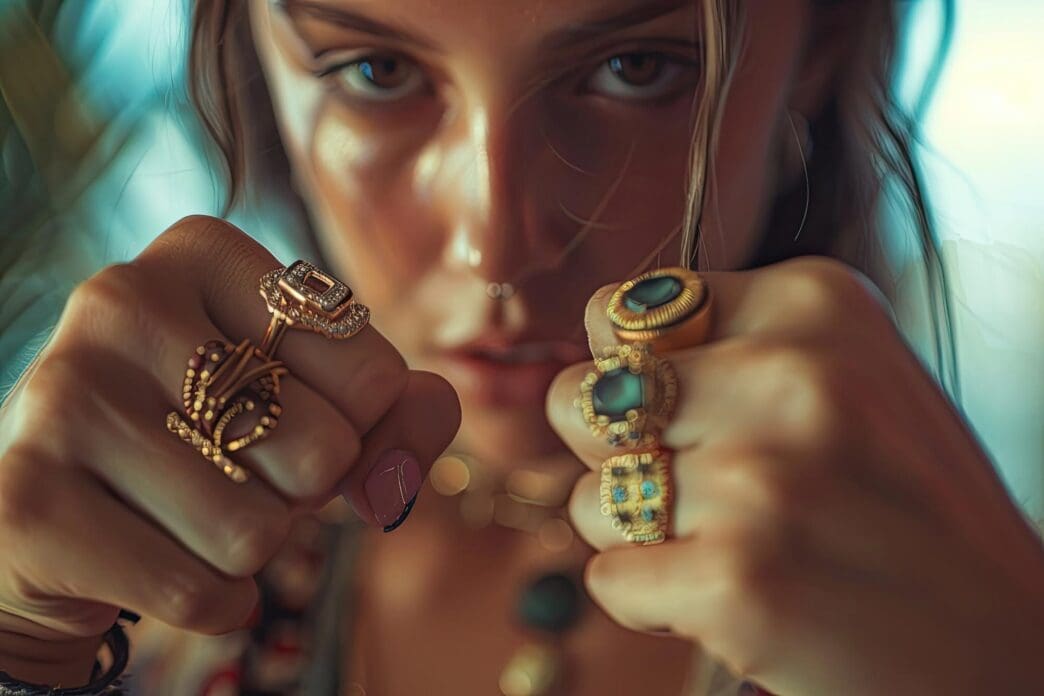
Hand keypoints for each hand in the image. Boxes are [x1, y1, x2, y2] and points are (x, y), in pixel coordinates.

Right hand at [0, 216, 459, 684]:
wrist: (68, 514)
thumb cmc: (211, 439)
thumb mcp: (318, 405)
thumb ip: (401, 409)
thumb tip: (420, 430)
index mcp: (203, 252)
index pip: (376, 375)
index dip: (362, 430)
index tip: (299, 419)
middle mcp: (120, 298)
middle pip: (321, 450)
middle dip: (301, 491)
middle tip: (235, 470)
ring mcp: (63, 395)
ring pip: (258, 530)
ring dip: (252, 548)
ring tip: (189, 511)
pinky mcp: (28, 501)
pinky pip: (198, 590)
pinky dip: (213, 601)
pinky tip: (163, 562)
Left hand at [548, 257, 1043, 694]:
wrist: (1005, 645)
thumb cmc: (898, 507)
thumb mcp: (840, 376)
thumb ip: (719, 350)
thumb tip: (583, 372)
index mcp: (813, 300)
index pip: (613, 314)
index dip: (632, 381)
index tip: (700, 422)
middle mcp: (791, 373)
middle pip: (579, 398)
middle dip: (620, 456)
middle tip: (711, 496)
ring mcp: (764, 477)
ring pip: (588, 497)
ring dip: (641, 537)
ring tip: (741, 549)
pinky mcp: (740, 578)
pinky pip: (607, 578)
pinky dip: (653, 602)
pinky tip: (736, 603)